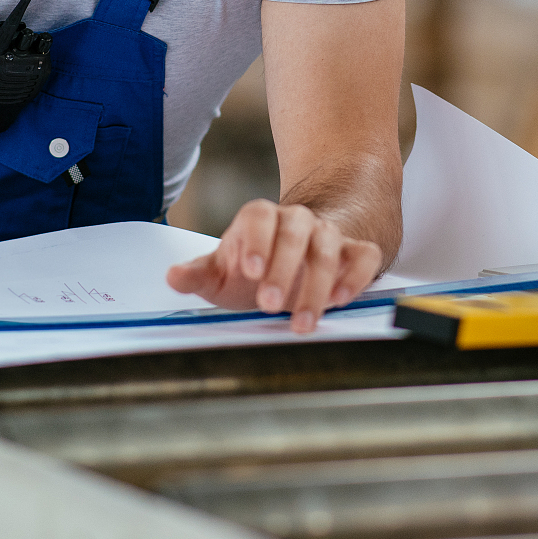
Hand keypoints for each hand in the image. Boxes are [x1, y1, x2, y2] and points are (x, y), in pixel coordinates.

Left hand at [166, 199, 384, 333]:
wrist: (298, 255)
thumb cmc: (256, 264)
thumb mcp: (223, 271)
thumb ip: (199, 274)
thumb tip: (173, 277)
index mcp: (261, 218)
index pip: (260, 216)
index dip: (257, 241)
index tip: (249, 270)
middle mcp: (297, 220)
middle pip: (296, 233)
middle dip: (283, 269)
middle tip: (269, 305)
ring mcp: (328, 233)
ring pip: (328, 248)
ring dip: (317, 285)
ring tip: (302, 322)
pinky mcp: (355, 251)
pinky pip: (364, 255)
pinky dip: (357, 276)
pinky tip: (341, 301)